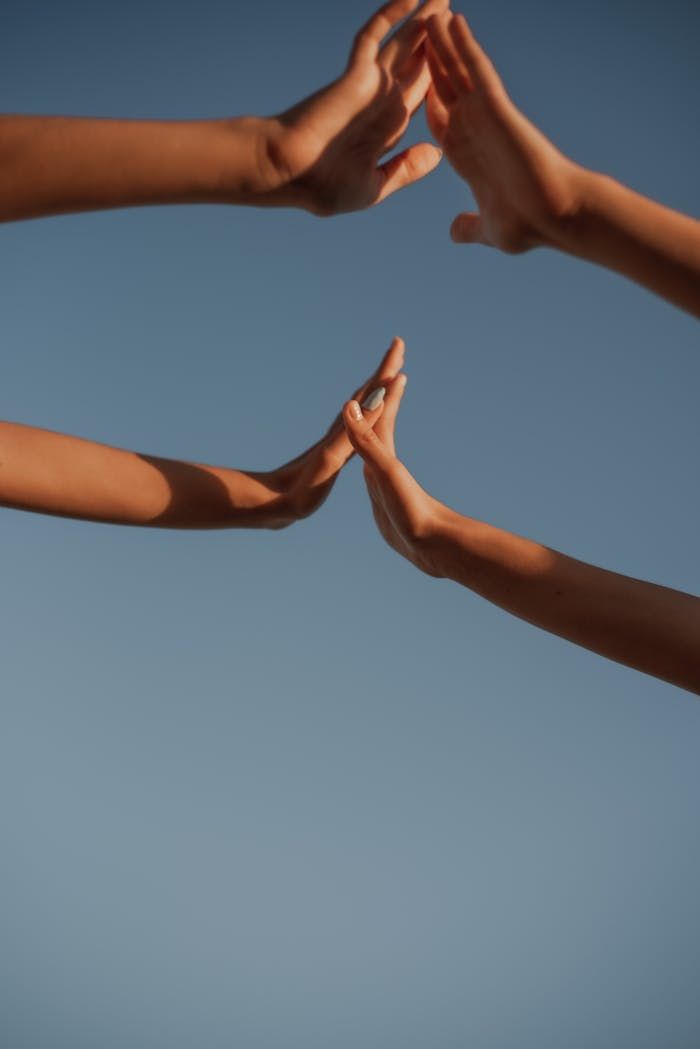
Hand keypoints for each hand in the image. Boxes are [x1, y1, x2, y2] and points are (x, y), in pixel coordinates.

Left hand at [257, 337, 405, 527]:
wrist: (270, 504)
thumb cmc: (301, 490)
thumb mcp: (330, 459)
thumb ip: (355, 431)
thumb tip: (376, 400)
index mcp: (344, 432)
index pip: (370, 393)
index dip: (385, 370)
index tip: (399, 345)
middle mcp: (339, 431)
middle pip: (366, 393)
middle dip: (383, 371)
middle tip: (398, 349)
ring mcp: (334, 441)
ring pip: (359, 407)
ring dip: (375, 390)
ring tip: (387, 378)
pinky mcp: (330, 455)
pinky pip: (355, 425)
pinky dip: (365, 414)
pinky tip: (364, 417)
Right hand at [263, 0, 448, 214]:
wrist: (290, 174)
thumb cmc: (325, 187)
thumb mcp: (375, 186)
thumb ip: (405, 170)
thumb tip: (436, 153)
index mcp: (388, 127)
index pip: (420, 93)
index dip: (439, 74)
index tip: (457, 60)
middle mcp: (382, 100)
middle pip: (417, 62)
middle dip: (437, 40)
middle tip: (455, 13)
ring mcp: (370, 84)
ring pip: (404, 42)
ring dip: (424, 19)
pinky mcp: (357, 73)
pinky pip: (374, 35)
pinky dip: (390, 14)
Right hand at [342, 343, 451, 574]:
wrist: (435, 547)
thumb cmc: (414, 510)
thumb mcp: (386, 473)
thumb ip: (366, 440)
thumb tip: (350, 404)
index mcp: (384, 454)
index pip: (381, 411)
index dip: (383, 386)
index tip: (394, 356)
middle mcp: (385, 465)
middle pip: (379, 423)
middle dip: (379, 399)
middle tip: (384, 374)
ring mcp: (385, 484)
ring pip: (375, 449)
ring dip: (371, 430)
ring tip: (363, 418)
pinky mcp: (384, 505)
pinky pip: (373, 475)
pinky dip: (369, 465)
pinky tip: (369, 474)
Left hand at [424, 12, 582, 251]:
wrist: (554, 216)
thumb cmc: (528, 225)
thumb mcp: (488, 229)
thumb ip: (470, 227)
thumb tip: (456, 231)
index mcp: (465, 155)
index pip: (438, 118)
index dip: (422, 99)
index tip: (405, 85)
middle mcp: (473, 130)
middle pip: (444, 87)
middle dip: (428, 62)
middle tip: (412, 33)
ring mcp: (485, 116)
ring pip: (457, 71)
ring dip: (442, 42)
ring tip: (427, 14)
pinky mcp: (497, 108)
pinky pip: (477, 71)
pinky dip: (465, 46)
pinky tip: (452, 20)